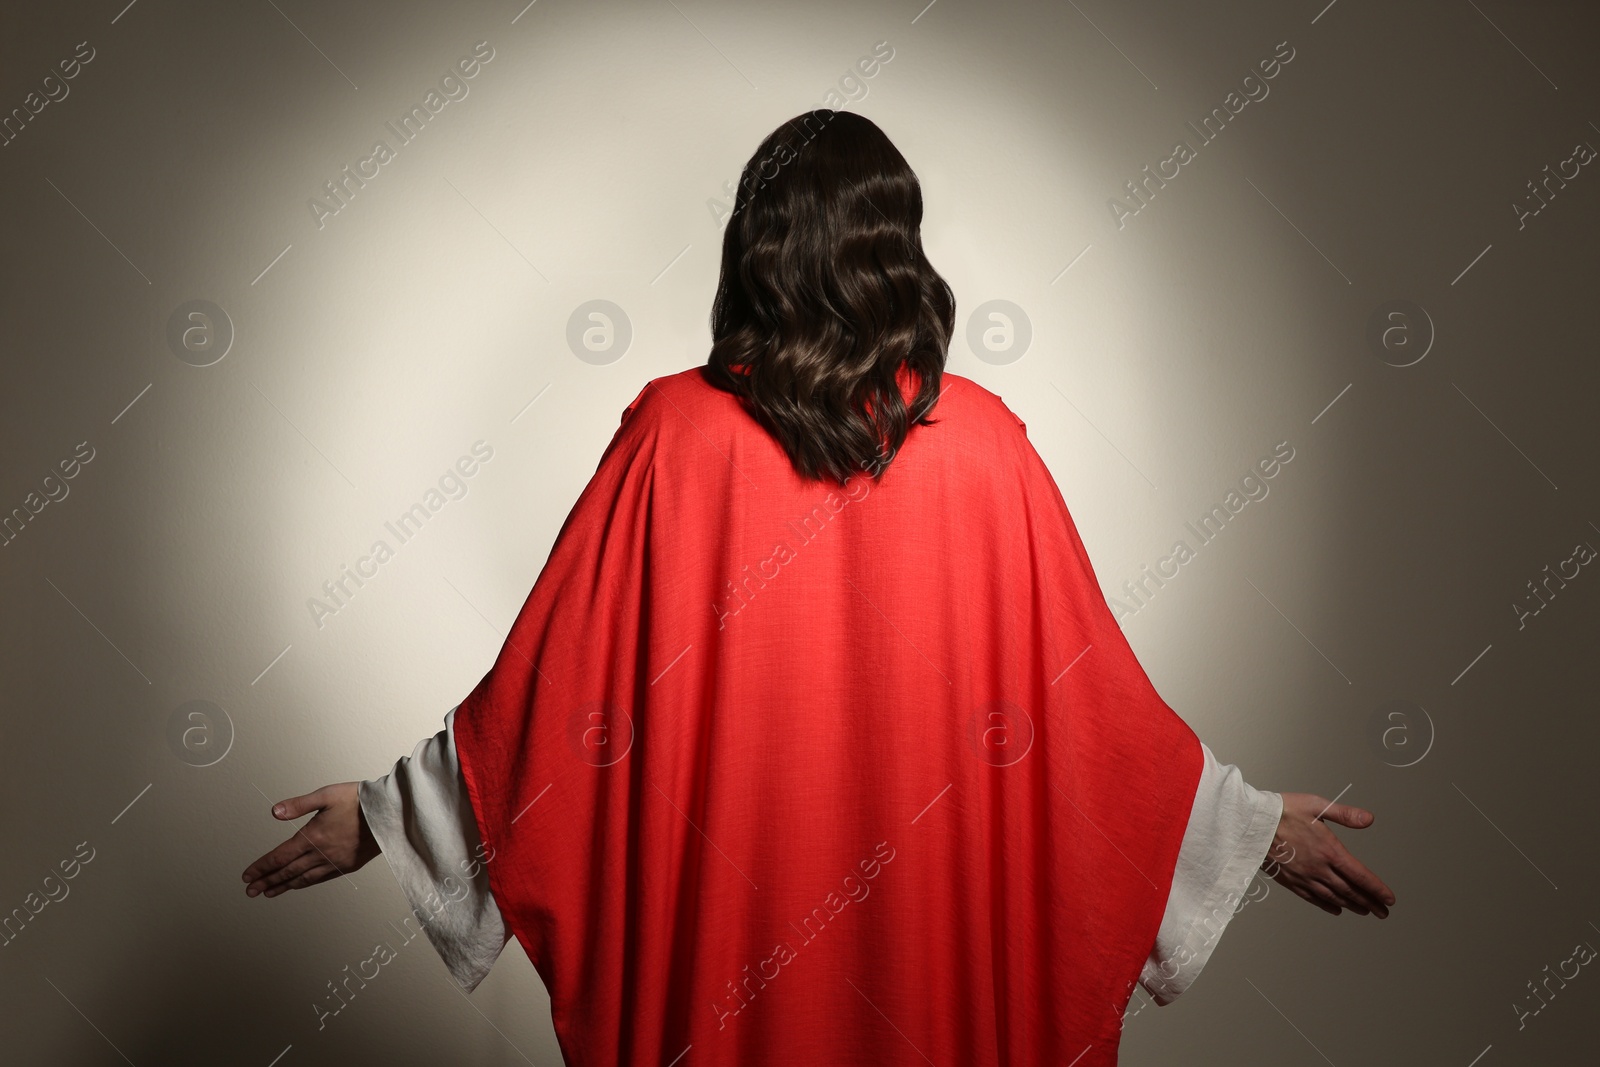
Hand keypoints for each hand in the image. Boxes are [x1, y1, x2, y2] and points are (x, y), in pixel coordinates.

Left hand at [241, 782, 380, 897]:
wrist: (389, 813)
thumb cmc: (359, 800)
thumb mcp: (326, 795)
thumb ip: (299, 805)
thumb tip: (275, 812)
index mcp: (313, 837)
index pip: (280, 856)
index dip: (261, 867)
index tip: (247, 876)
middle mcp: (322, 854)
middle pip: (287, 872)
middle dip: (267, 881)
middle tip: (251, 890)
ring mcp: (335, 862)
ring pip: (303, 879)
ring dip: (284, 886)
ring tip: (269, 892)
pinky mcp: (348, 865)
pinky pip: (321, 878)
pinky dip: (305, 883)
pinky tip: (300, 884)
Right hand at [1263, 792, 1394, 918]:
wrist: (1251, 823)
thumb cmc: (1282, 811)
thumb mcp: (1316, 805)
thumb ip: (1344, 814)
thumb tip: (1369, 819)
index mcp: (1329, 850)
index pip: (1360, 875)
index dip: (1377, 889)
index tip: (1389, 899)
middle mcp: (1319, 868)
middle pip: (1350, 891)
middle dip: (1370, 903)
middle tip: (1383, 912)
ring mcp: (1304, 877)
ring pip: (1334, 897)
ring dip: (1352, 906)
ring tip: (1365, 911)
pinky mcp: (1290, 881)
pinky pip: (1313, 898)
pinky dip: (1328, 905)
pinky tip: (1336, 909)